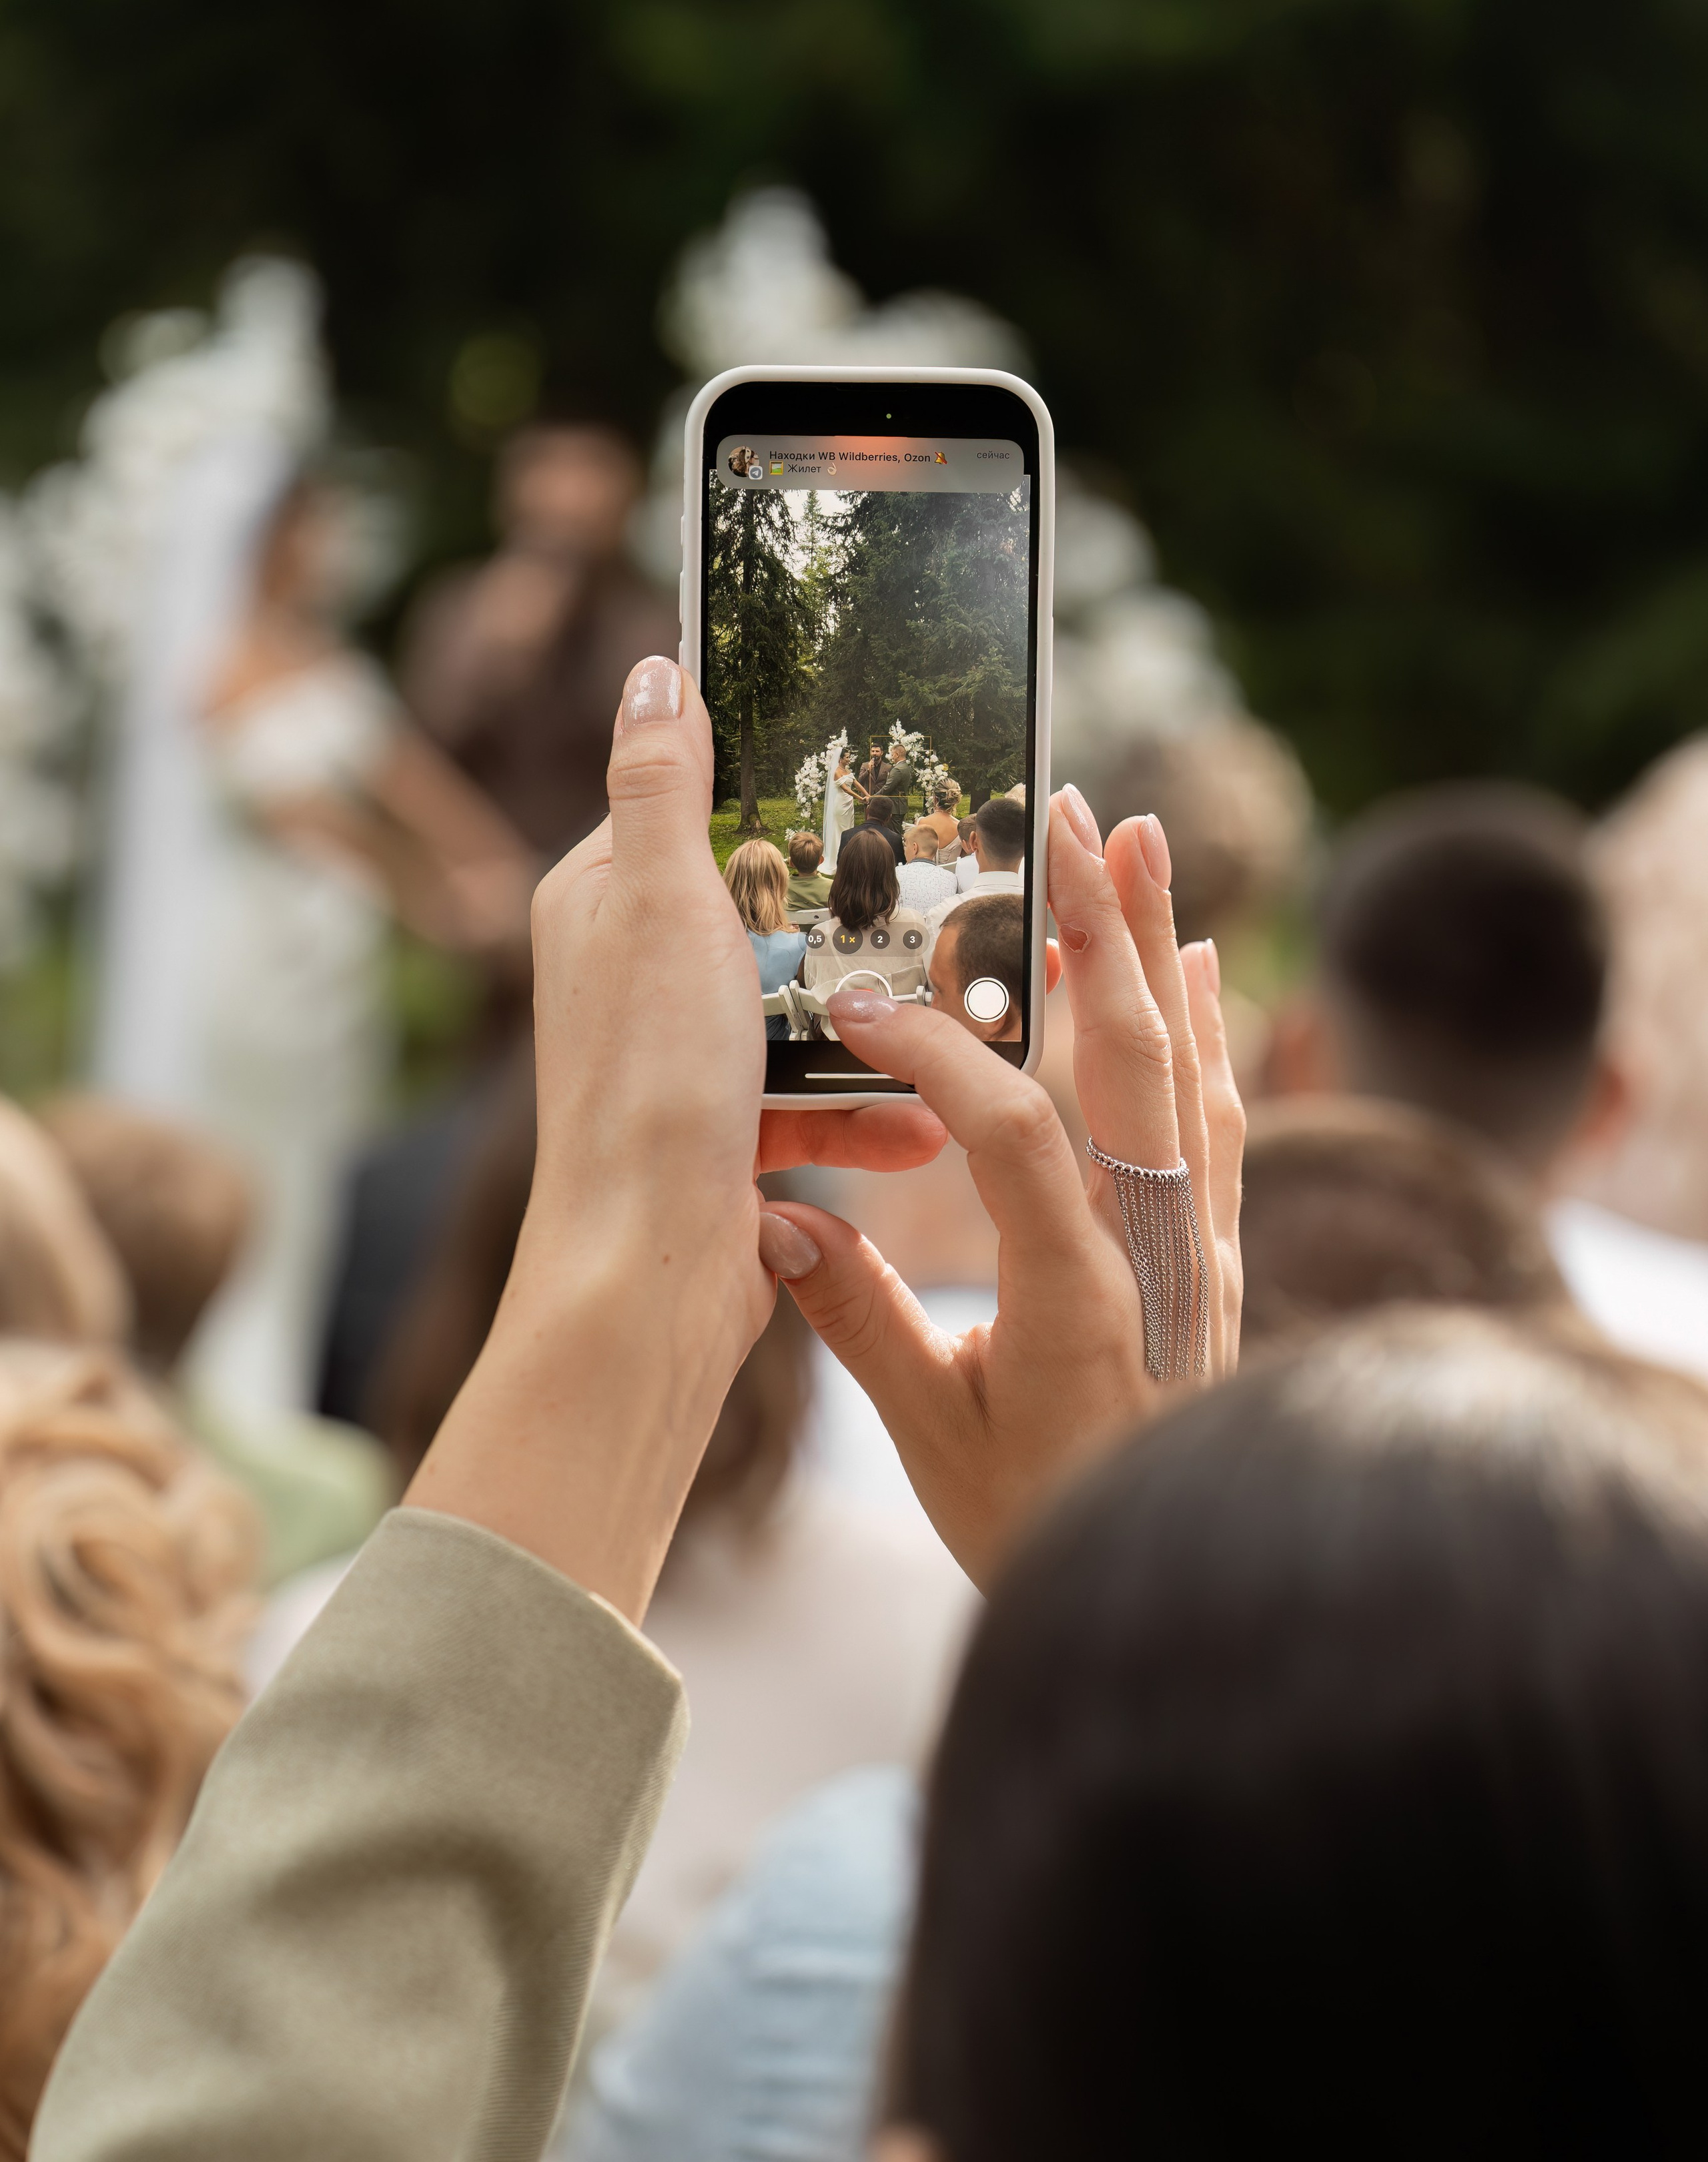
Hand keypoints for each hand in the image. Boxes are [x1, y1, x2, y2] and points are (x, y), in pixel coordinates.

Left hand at [407, 659, 942, 1618]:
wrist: (649, 1277)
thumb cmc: (649, 1086)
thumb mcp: (663, 902)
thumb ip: (663, 783)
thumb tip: (653, 668)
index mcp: (599, 902)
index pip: (691, 807)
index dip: (775, 793)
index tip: (863, 779)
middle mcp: (629, 973)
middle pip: (762, 906)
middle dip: (844, 915)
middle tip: (930, 897)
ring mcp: (677, 1057)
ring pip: (799, 1007)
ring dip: (873, 1027)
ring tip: (951, 1026)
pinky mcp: (720, 1131)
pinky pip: (812, 1100)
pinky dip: (866, 1114)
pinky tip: (920, 1132)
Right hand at [759, 785, 1243, 1587]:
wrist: (1176, 1583)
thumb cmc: (1039, 1522)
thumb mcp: (934, 1440)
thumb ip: (860, 1322)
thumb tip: (772, 1214)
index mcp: (1081, 1298)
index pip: (1015, 1138)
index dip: (940, 1060)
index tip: (862, 1007)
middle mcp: (1161, 1251)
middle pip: (1134, 1058)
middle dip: (1097, 925)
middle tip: (1066, 816)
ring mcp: (1204, 1243)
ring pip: (1189, 1064)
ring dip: (1158, 944)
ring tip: (1138, 837)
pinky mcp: (1221, 1248)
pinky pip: (1224, 1112)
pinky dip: (1209, 1026)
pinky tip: (1197, 959)